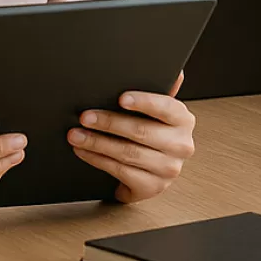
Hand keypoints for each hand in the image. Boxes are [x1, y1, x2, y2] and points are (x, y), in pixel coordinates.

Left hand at [69, 73, 194, 202]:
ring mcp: (168, 170)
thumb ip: (161, 91)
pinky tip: (85, 152)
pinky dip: (98, 160)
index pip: (166, 107)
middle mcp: (181, 145)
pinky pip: (120, 172)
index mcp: (184, 121)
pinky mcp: (152, 187)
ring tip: (77, 135)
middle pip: (141, 132)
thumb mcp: (157, 111)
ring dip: (97, 143)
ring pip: (128, 153)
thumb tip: (174, 72)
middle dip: (109, 123)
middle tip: (85, 117)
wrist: (152, 169)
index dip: (143, 102)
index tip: (120, 98)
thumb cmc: (153, 132)